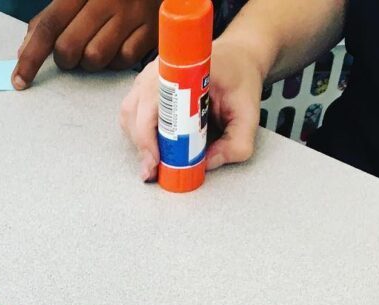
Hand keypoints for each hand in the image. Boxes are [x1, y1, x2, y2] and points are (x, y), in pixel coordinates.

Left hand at [13, 0, 159, 89]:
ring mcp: (132, 13)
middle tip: (74, 51)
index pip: (48, 26)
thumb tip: (25, 51)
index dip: (31, 57)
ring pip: (95, 59)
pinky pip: (122, 62)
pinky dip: (116, 60)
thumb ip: (51, 17)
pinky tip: (120, 44)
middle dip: (65, 59)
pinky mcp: (151, 29)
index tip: (19, 80)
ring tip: (99, 44)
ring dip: (90, 61)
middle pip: (69, 49)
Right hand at [119, 39, 263, 180]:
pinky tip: (153, 147)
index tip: (155, 159)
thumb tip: (206, 165)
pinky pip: (131, 114)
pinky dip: (138, 135)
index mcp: (185, 70)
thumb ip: (237, 144)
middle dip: (143, 146)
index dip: (149, 134)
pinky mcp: (145, 87)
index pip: (154, 101)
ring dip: (139, 142)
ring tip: (155, 161)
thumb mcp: (250, 115)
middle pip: (135, 111)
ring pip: (129, 115)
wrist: (237, 59)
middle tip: (154, 170)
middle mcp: (161, 70)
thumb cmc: (240, 80)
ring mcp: (149, 77)